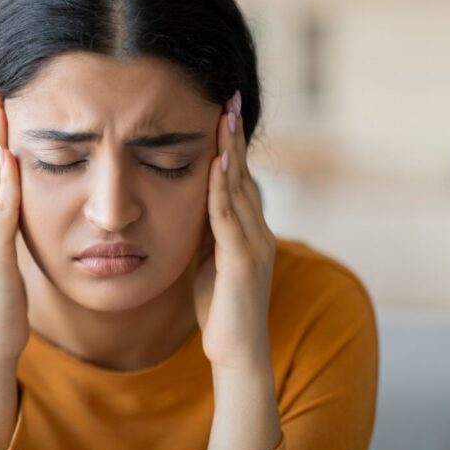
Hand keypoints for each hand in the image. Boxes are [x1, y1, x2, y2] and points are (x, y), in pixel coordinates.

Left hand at [192, 91, 276, 370]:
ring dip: (231, 151)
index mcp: (248, 230)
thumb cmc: (220, 310)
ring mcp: (254, 245)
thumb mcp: (208, 262)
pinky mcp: (244, 261)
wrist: (236, 353)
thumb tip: (192, 208)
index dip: (231, 145)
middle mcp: (257, 231)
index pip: (238, 178)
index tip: (222, 110)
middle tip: (229, 97)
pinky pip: (230, 217)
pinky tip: (218, 163)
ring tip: (225, 116)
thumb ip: (206, 234)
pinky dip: (223, 188)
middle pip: (244, 174)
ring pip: (240, 189)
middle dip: (235, 136)